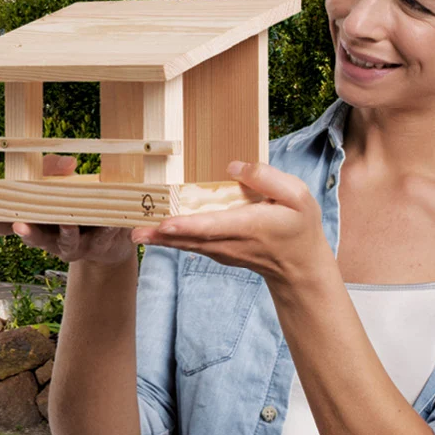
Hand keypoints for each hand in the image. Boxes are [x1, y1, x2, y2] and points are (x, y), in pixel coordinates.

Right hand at [0, 154, 135, 267]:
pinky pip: (105, 240)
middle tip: (19, 225)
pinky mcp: (100, 247)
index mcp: (36, 223)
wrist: (111, 232)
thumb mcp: (59, 181)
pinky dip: (111, 232)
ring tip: (68, 222)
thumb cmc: (75, 201)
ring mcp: (75, 246)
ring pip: (69, 243)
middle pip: (35, 239)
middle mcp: (50, 239)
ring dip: (68, 234)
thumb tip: (69, 165)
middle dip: (27, 233)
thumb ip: (54, 169)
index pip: (7, 226)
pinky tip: (117, 225)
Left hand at [131, 160, 331, 289]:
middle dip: (161, 236)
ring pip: (187, 245)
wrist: (299, 266)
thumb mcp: (297, 196)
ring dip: (160, 239)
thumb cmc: (299, 226)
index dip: (188, 225)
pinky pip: (192, 246)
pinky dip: (172, 240)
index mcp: (250, 226)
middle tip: (134, 232)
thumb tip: (233, 167)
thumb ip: (267, 178)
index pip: (214, 225)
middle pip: (191, 239)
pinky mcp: (217, 252)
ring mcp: (222, 251)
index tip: (165, 223)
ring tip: (136, 232)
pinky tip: (154, 234)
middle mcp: (231, 242)